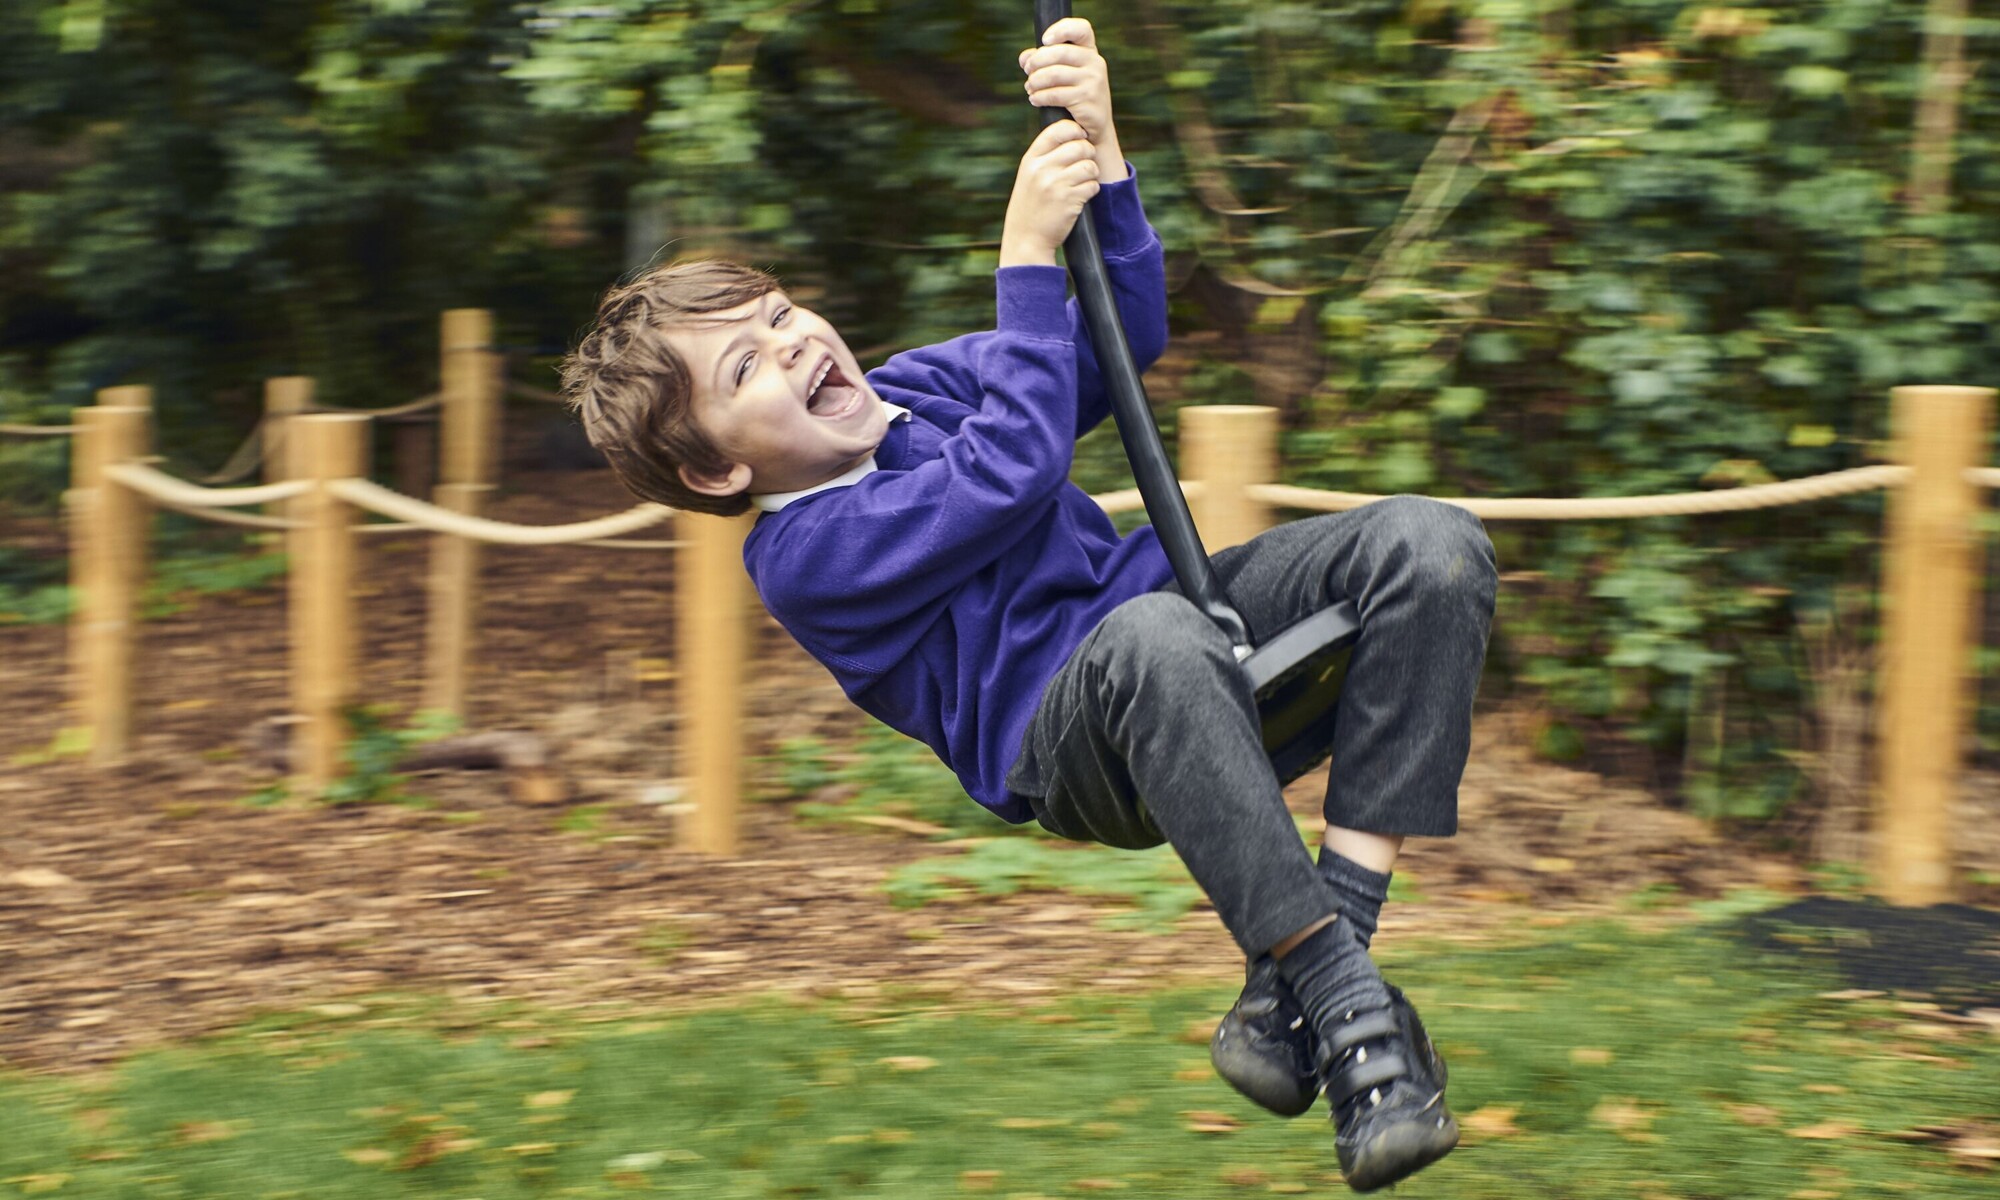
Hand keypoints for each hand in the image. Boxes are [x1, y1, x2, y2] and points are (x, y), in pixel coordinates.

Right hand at [1001, 119, 1100, 266]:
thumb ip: (1044, 157)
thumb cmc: (1030, 206)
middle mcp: (1042, 169)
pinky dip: (1092, 190)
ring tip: (1084, 181)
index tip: (1080, 138)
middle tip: (1085, 163)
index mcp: (1031, 159)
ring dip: (1092, 173)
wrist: (1026, 239)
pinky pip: (1092, 185)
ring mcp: (1056, 185)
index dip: (1075, 130)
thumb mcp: (1028, 177)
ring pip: (1089, 165)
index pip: (1058, 129)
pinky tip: (1082, 196)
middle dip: (1088, 153)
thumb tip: (1071, 134)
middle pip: (1079, 146)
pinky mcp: (1069, 200)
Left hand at [1019, 17, 1126, 184]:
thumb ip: (1042, 63)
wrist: (1094, 130)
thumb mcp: (1062, 76)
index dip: (1061, 29)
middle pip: (1059, 52)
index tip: (1044, 40)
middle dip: (1037, 61)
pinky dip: (1039, 96)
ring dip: (1035, 81)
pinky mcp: (1087, 99)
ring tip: (1030, 88)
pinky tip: (1034, 99)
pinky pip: (1055, 94)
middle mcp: (1095, 62)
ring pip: (1054, 74)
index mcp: (1089, 51)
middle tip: (1027, 71)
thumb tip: (1024, 58)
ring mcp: (1093, 81)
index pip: (1081, 29)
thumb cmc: (1075, 98)